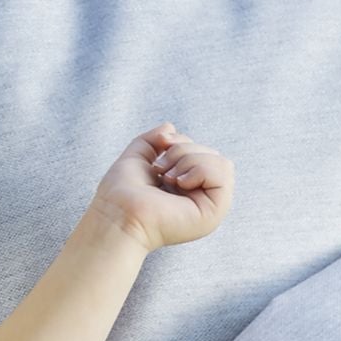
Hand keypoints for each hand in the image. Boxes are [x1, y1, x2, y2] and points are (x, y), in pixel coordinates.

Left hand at [91, 122, 230, 248]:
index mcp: (186, 186)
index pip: (201, 152)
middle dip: (183, 150)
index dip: (181, 142)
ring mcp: (209, 205)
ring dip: (190, 160)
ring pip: (220, 161)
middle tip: (161, 169)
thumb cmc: (121, 193)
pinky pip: (222, 174)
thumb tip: (170, 126)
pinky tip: (180, 183)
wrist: (117, 213)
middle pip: (212, 153)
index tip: (161, 145)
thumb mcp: (137, 156)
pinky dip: (200, 170)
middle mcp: (200, 196)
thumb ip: (153, 140)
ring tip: (168, 178)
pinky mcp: (214, 211)